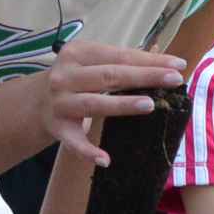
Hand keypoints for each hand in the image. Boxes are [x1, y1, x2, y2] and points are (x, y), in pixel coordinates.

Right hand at [35, 41, 185, 166]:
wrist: (36, 104)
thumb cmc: (77, 80)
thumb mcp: (93, 64)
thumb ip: (123, 62)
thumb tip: (164, 61)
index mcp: (77, 54)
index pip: (119, 55)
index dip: (149, 60)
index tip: (177, 64)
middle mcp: (65, 76)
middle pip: (109, 76)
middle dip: (144, 76)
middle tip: (174, 79)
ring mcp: (60, 103)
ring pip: (94, 104)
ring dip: (121, 105)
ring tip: (149, 105)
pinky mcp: (57, 129)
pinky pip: (74, 142)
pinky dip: (88, 152)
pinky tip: (105, 159)